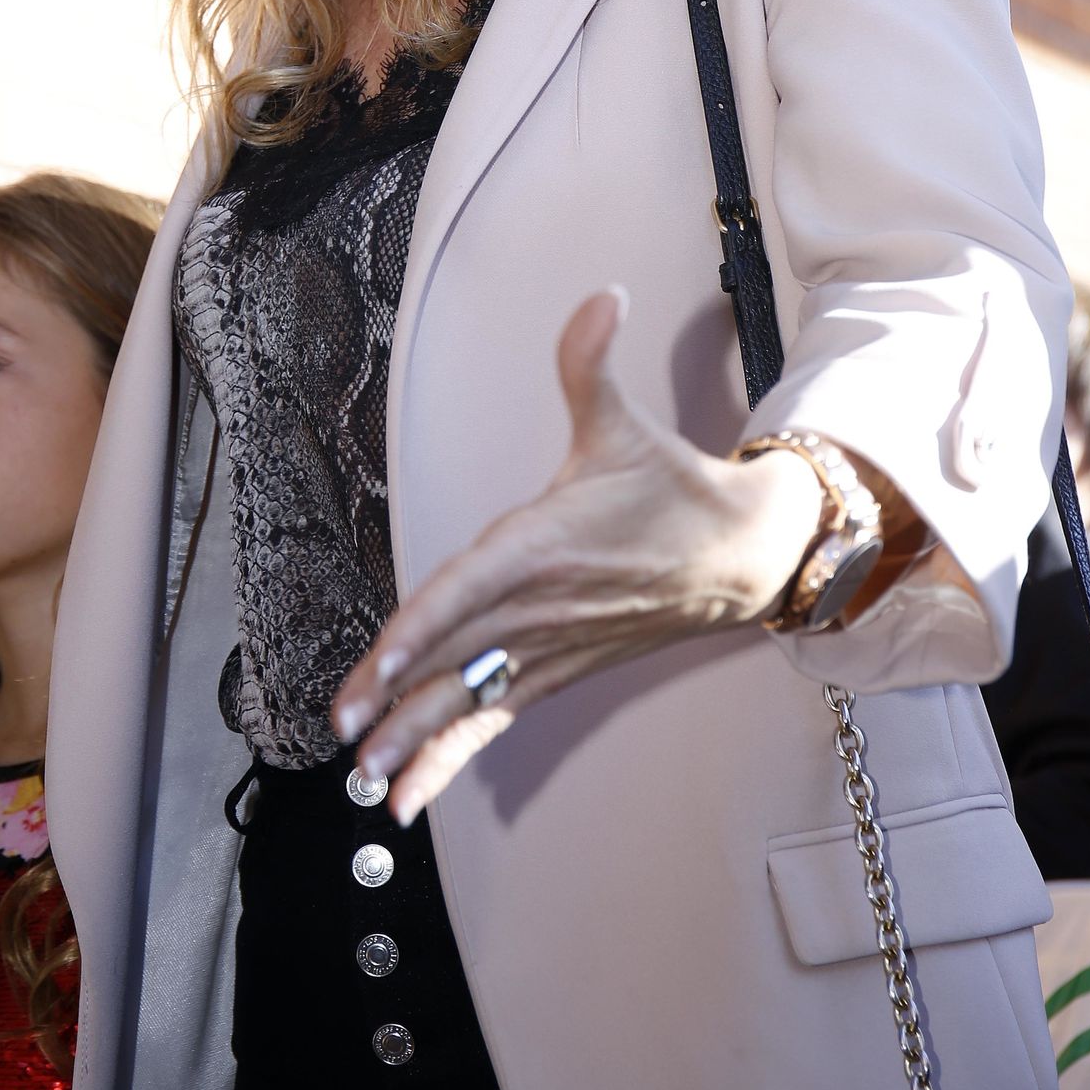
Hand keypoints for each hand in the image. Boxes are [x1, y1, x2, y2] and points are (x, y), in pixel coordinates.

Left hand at [331, 290, 822, 826]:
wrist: (744, 555)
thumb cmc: (671, 487)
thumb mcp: (625, 421)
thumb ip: (591, 361)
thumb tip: (601, 295)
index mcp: (544, 545)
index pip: (469, 590)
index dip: (420, 628)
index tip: (378, 662)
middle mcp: (540, 606)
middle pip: (457, 658)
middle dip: (399, 698)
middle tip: (345, 736)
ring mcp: (549, 647)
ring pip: (473, 700)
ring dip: (418, 741)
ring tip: (369, 782)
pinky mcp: (558, 670)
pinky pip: (496, 718)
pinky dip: (453, 756)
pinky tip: (412, 794)